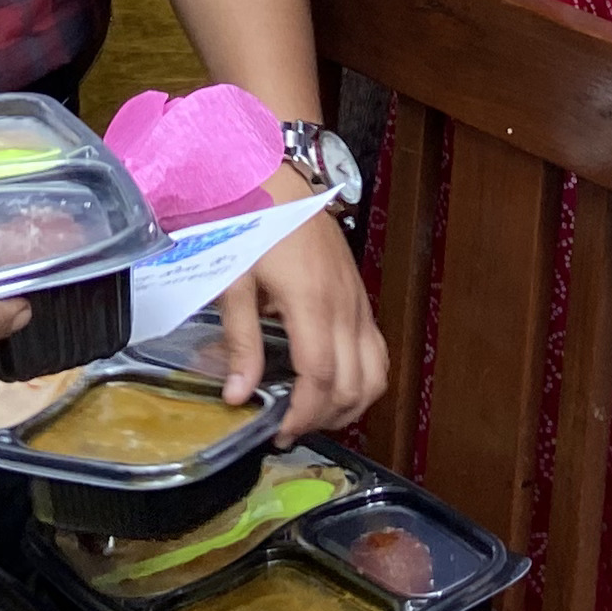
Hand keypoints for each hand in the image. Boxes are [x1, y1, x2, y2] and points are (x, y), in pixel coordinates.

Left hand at [220, 177, 388, 442]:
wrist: (281, 179)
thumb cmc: (252, 223)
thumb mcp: (234, 280)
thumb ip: (240, 341)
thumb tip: (237, 396)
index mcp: (311, 302)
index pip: (320, 377)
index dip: (304, 414)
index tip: (280, 431)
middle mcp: (344, 307)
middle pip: (353, 384)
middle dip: (324, 417)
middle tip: (289, 427)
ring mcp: (358, 301)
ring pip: (375, 373)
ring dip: (350, 403)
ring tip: (314, 413)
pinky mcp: (361, 296)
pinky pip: (377, 350)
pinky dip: (363, 379)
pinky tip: (334, 384)